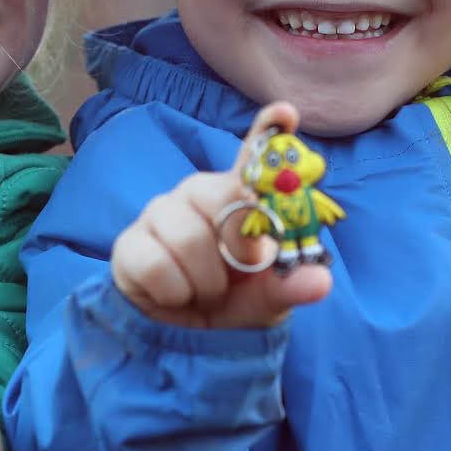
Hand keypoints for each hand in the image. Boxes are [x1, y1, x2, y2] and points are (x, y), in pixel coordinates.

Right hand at [111, 101, 331, 329]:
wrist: (185, 337)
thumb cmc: (232, 301)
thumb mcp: (267, 297)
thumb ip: (290, 286)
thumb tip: (321, 281)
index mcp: (238, 197)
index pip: (253, 157)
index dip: (267, 130)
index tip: (286, 113)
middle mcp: (199, 193)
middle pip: (222, 198)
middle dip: (234, 248)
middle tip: (233, 275)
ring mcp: (160, 213)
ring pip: (187, 237)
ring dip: (204, 281)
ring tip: (203, 291)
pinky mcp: (129, 242)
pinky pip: (156, 263)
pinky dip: (173, 292)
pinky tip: (174, 294)